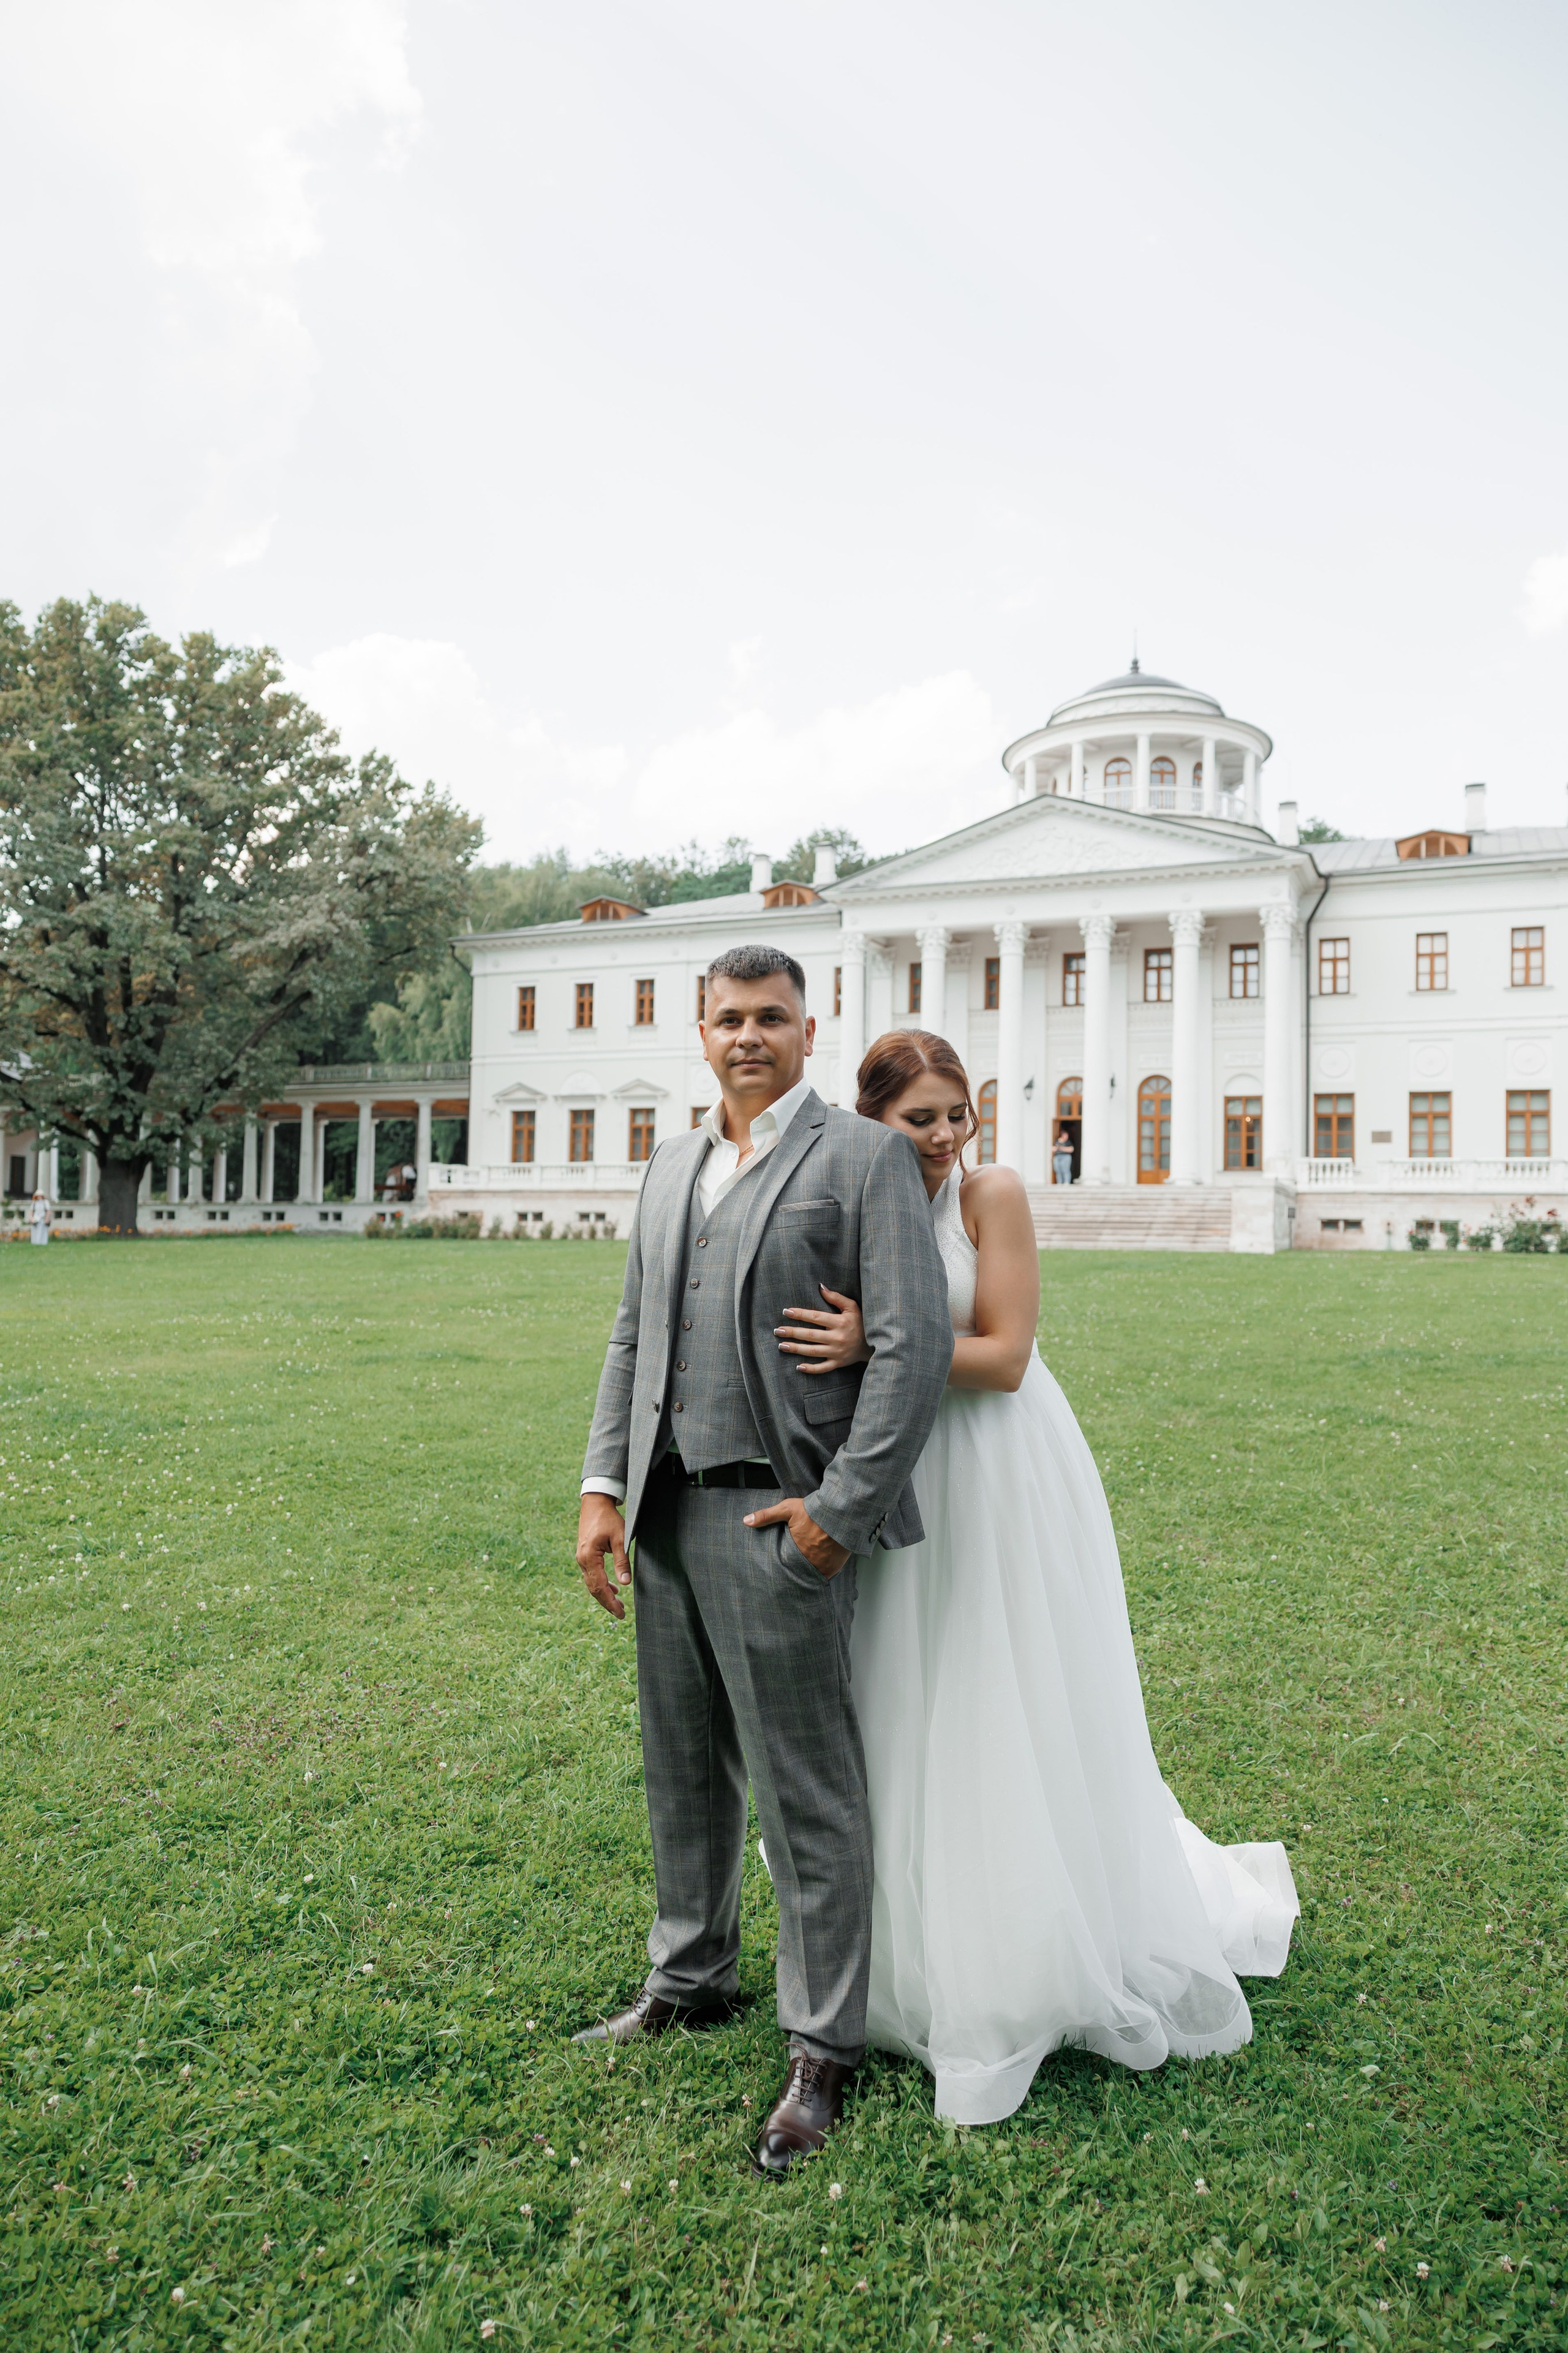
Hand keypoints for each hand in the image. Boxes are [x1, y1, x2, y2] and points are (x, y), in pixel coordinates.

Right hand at [576, 1493, 630, 1618]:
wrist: (595, 1503)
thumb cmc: (609, 1518)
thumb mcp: (620, 1538)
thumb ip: (622, 1561)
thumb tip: (625, 1583)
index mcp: (589, 1557)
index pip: (600, 1586)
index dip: (610, 1602)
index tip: (621, 1613)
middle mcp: (582, 1560)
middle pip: (593, 1589)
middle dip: (607, 1602)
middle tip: (621, 1613)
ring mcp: (581, 1558)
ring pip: (591, 1583)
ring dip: (604, 1594)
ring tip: (618, 1604)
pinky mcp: (584, 1555)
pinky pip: (591, 1575)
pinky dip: (600, 1584)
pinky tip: (611, 1588)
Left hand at [743, 1496, 849, 1578]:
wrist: (841, 1511)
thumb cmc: (813, 1510)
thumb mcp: (787, 1509)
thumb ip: (766, 1516)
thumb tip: (745, 1521)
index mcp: (796, 1552)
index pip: (786, 1567)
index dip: (784, 1568)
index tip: (782, 1569)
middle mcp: (810, 1563)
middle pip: (800, 1573)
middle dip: (797, 1573)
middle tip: (793, 1572)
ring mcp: (824, 1567)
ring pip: (814, 1576)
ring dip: (810, 1573)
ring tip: (807, 1571)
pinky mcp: (837, 1566)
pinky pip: (827, 1574)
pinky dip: (824, 1571)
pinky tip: (821, 1567)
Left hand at [774, 1286, 868, 1373]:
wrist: (875, 1343)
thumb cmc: (861, 1322)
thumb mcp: (852, 1307)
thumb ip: (836, 1297)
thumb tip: (820, 1287)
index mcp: (840, 1323)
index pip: (815, 1317)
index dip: (800, 1314)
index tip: (786, 1311)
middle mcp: (837, 1338)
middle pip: (810, 1335)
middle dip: (793, 1332)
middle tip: (777, 1330)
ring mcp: (837, 1353)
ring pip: (813, 1352)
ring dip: (796, 1349)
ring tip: (782, 1345)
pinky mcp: (838, 1363)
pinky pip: (823, 1368)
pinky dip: (811, 1369)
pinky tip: (798, 1366)